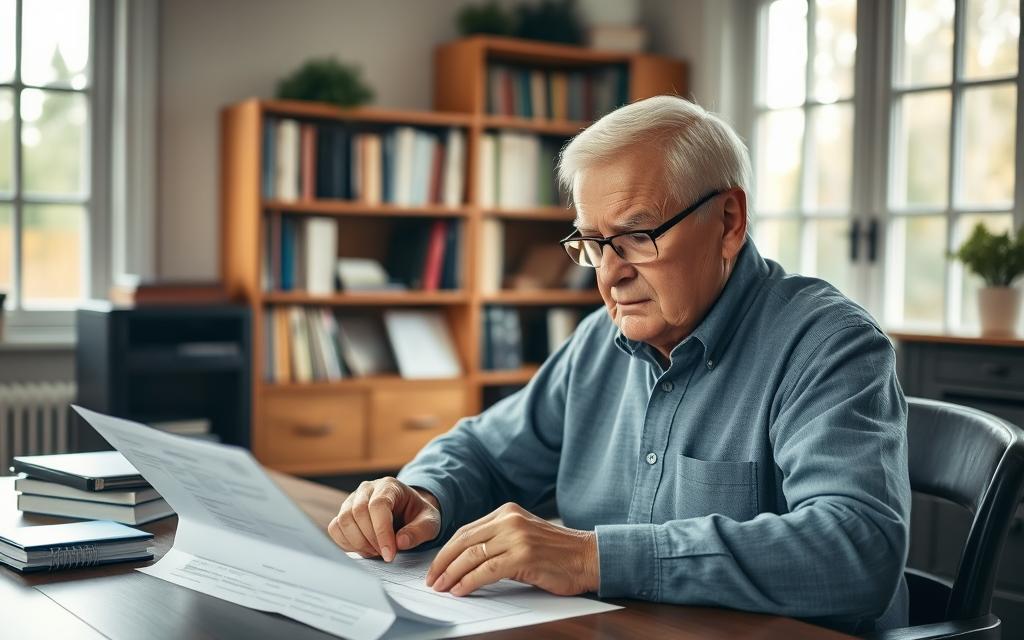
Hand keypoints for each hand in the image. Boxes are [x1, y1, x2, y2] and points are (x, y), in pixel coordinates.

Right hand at [327, 477, 440, 561]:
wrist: (408, 512)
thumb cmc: (418, 516)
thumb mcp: (430, 522)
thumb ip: (419, 531)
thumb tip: (400, 542)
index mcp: (390, 486)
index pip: (378, 506)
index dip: (382, 532)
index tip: (390, 554)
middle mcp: (367, 489)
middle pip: (358, 513)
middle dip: (371, 540)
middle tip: (385, 554)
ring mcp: (352, 500)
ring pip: (343, 521)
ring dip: (358, 543)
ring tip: (376, 552)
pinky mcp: (343, 513)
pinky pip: (335, 528)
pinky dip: (347, 544)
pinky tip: (365, 549)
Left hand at [426, 502, 597, 596]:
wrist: (588, 557)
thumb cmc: (558, 552)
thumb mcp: (524, 535)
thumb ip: (499, 538)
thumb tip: (466, 559)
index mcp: (508, 511)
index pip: (467, 530)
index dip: (447, 550)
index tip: (436, 566)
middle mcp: (510, 520)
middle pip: (464, 541)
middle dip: (443, 562)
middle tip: (431, 579)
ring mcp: (517, 537)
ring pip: (472, 556)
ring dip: (452, 574)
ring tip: (442, 587)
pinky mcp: (523, 556)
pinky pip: (487, 570)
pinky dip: (469, 582)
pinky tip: (460, 590)